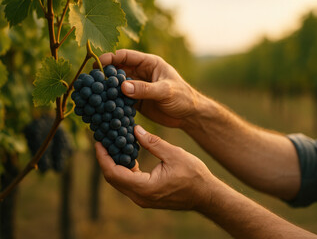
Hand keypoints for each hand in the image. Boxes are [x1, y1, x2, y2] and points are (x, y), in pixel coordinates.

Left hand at [95, 125, 213, 209]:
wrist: (205, 194)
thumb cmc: (194, 175)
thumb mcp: (174, 154)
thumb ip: (153, 142)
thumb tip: (135, 129)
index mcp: (145, 187)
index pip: (114, 173)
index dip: (103, 157)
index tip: (98, 141)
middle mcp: (140, 197)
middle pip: (113, 178)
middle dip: (105, 159)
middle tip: (103, 140)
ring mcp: (143, 199)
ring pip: (119, 182)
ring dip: (114, 164)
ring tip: (112, 145)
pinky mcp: (147, 196)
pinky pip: (129, 183)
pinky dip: (124, 169)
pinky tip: (127, 155)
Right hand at [96, 49, 200, 127]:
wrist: (189, 115)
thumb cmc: (183, 97)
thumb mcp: (165, 91)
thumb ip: (145, 89)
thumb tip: (122, 87)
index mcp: (150, 64)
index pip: (127, 56)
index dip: (111, 58)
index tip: (98, 63)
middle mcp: (142, 74)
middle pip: (119, 70)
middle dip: (105, 74)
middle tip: (91, 80)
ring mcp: (138, 88)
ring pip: (118, 86)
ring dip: (107, 89)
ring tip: (93, 94)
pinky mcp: (136, 102)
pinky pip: (121, 100)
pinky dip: (113, 102)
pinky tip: (103, 106)